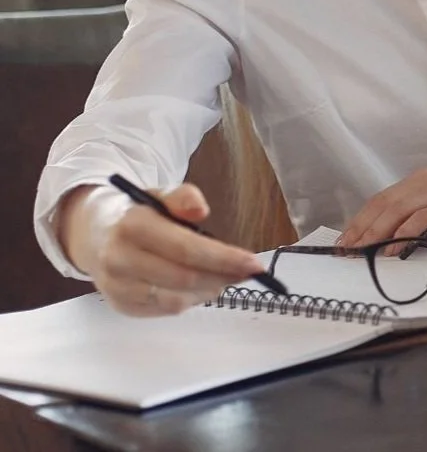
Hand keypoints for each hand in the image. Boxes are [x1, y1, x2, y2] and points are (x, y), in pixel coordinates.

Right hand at [57, 183, 266, 316]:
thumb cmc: (138, 213)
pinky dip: (189, 301)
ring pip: (175, 300)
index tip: (253, 263)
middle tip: (248, 272)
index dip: (223, 259)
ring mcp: (117, 287)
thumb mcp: (159, 194)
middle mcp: (120, 260)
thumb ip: (183, 197)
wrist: (95, 233)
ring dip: (208, 291)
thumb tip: (201, 210)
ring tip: (226, 278)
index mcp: (133, 226)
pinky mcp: (120, 306)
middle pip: (183, 278)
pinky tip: (201, 287)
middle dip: (223, 276)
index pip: (186, 249)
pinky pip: (163, 311)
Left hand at [339, 169, 426, 248]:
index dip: (360, 221)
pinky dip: (403, 236)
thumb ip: (414, 221)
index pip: (381, 200)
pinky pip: (421, 220)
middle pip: (384, 203)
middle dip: (362, 229)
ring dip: (376, 234)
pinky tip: (392, 251)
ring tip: (363, 253)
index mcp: (422, 180)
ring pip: (398, 210)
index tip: (344, 243)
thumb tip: (381, 244)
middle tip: (346, 252)